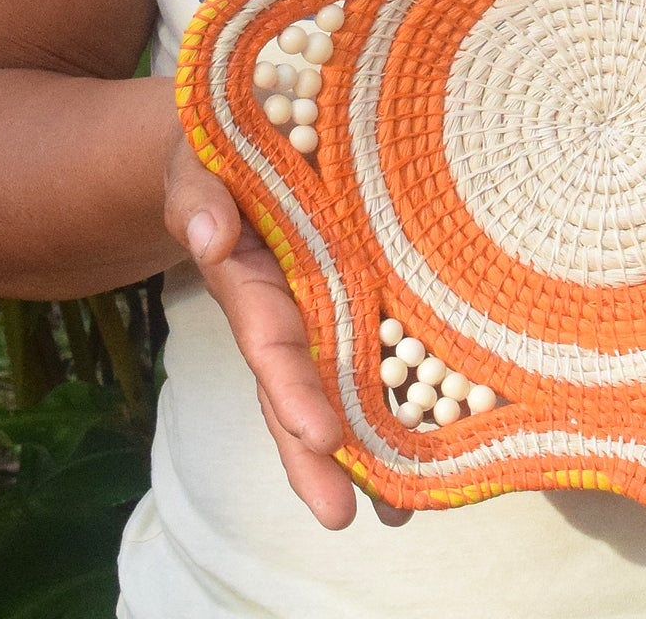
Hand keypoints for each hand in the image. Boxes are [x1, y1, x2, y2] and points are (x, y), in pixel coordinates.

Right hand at [163, 127, 410, 528]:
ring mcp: (332, 303)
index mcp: (253, 285)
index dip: (294, 394)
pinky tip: (446, 432)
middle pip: (307, 392)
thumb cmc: (219, 154)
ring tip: (404, 507)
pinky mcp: (368, 287)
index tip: (319, 438)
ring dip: (371, 443)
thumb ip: (199, 200)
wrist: (250, 131)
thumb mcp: (199, 167)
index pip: (272, 347)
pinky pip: (388, 340)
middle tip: (354, 514)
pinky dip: (411, 386)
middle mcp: (294, 308)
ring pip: (350, 382)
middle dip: (324, 455)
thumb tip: (211, 237)